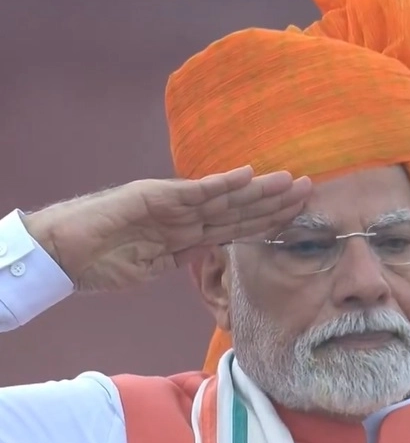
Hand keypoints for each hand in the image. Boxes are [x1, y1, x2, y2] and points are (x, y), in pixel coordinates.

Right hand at [24, 166, 311, 291]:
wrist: (63, 254)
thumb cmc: (102, 262)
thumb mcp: (154, 267)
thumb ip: (184, 258)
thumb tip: (212, 254)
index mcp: (189, 233)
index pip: (239, 227)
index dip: (270, 222)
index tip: (301, 218)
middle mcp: (187, 215)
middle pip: (241, 209)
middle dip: (277, 202)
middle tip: (313, 189)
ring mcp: (173, 203)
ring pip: (226, 197)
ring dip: (260, 189)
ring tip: (291, 180)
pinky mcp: (155, 196)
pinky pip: (195, 191)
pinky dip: (222, 182)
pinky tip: (248, 174)